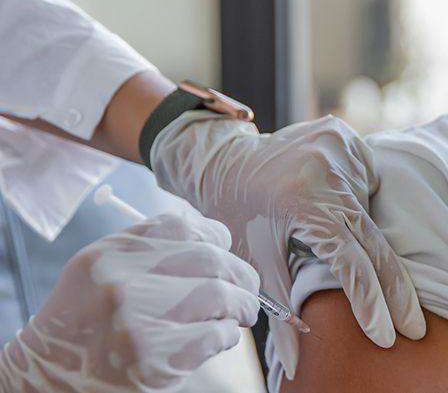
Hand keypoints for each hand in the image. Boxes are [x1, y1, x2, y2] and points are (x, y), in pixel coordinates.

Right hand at [0, 212, 259, 392]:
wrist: (45, 378)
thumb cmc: (84, 324)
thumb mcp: (101, 272)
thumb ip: (150, 251)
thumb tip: (219, 242)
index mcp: (110, 253)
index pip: (185, 226)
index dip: (217, 238)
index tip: (225, 253)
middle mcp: (120, 281)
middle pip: (211, 259)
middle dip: (240, 275)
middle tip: (245, 290)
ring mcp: (136, 322)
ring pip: (220, 295)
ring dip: (242, 306)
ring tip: (240, 314)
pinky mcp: (153, 360)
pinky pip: (215, 335)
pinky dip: (228, 335)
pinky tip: (219, 339)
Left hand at [149, 112, 424, 379]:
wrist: (223, 160)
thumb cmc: (237, 214)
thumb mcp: (254, 262)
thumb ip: (281, 310)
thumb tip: (293, 365)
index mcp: (304, 202)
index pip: (351, 262)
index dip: (372, 303)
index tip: (388, 336)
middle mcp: (327, 171)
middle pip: (376, 242)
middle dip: (396, 290)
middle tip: (414, 327)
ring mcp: (340, 146)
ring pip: (372, 210)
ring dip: (365, 233)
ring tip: (319, 227)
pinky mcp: (346, 135)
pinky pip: (369, 180)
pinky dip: (359, 200)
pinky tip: (332, 199)